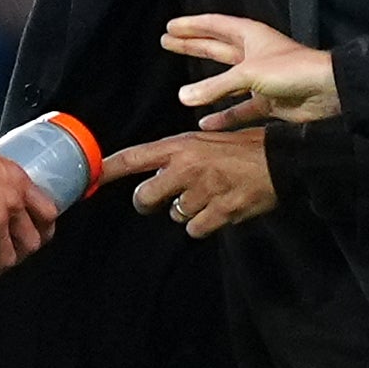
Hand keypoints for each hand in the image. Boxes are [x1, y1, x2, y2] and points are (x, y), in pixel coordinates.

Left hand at [102, 130, 276, 237]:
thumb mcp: (204, 139)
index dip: (107, 170)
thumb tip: (153, 176)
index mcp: (180, 146)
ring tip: (208, 196)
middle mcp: (186, 168)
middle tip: (160, 200)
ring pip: (175, 215)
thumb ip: (177, 156)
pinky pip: (195, 229)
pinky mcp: (220, 212)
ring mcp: (202, 192)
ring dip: (186, 211)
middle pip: (144, 198)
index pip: (133, 158)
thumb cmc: (242, 147)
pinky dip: (203, 224)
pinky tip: (218, 209)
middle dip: (148, 203)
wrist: (280, 160)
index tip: (88, 179)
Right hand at [164, 14, 339, 127]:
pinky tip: (206, 124)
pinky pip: (239, 110)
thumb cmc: (291, 70)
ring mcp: (260, 79)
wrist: (327, 90)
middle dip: (192, 45)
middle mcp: (253, 54)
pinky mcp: (267, 101)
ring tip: (181, 89)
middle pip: (215, 48)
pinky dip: (224, 117)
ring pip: (225, 81)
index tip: (170, 26)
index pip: (214, 25)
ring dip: (204, 86)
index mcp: (249, 36)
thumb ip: (215, 87)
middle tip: (167, 42)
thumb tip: (184, 97)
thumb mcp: (248, 74)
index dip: (191, 26)